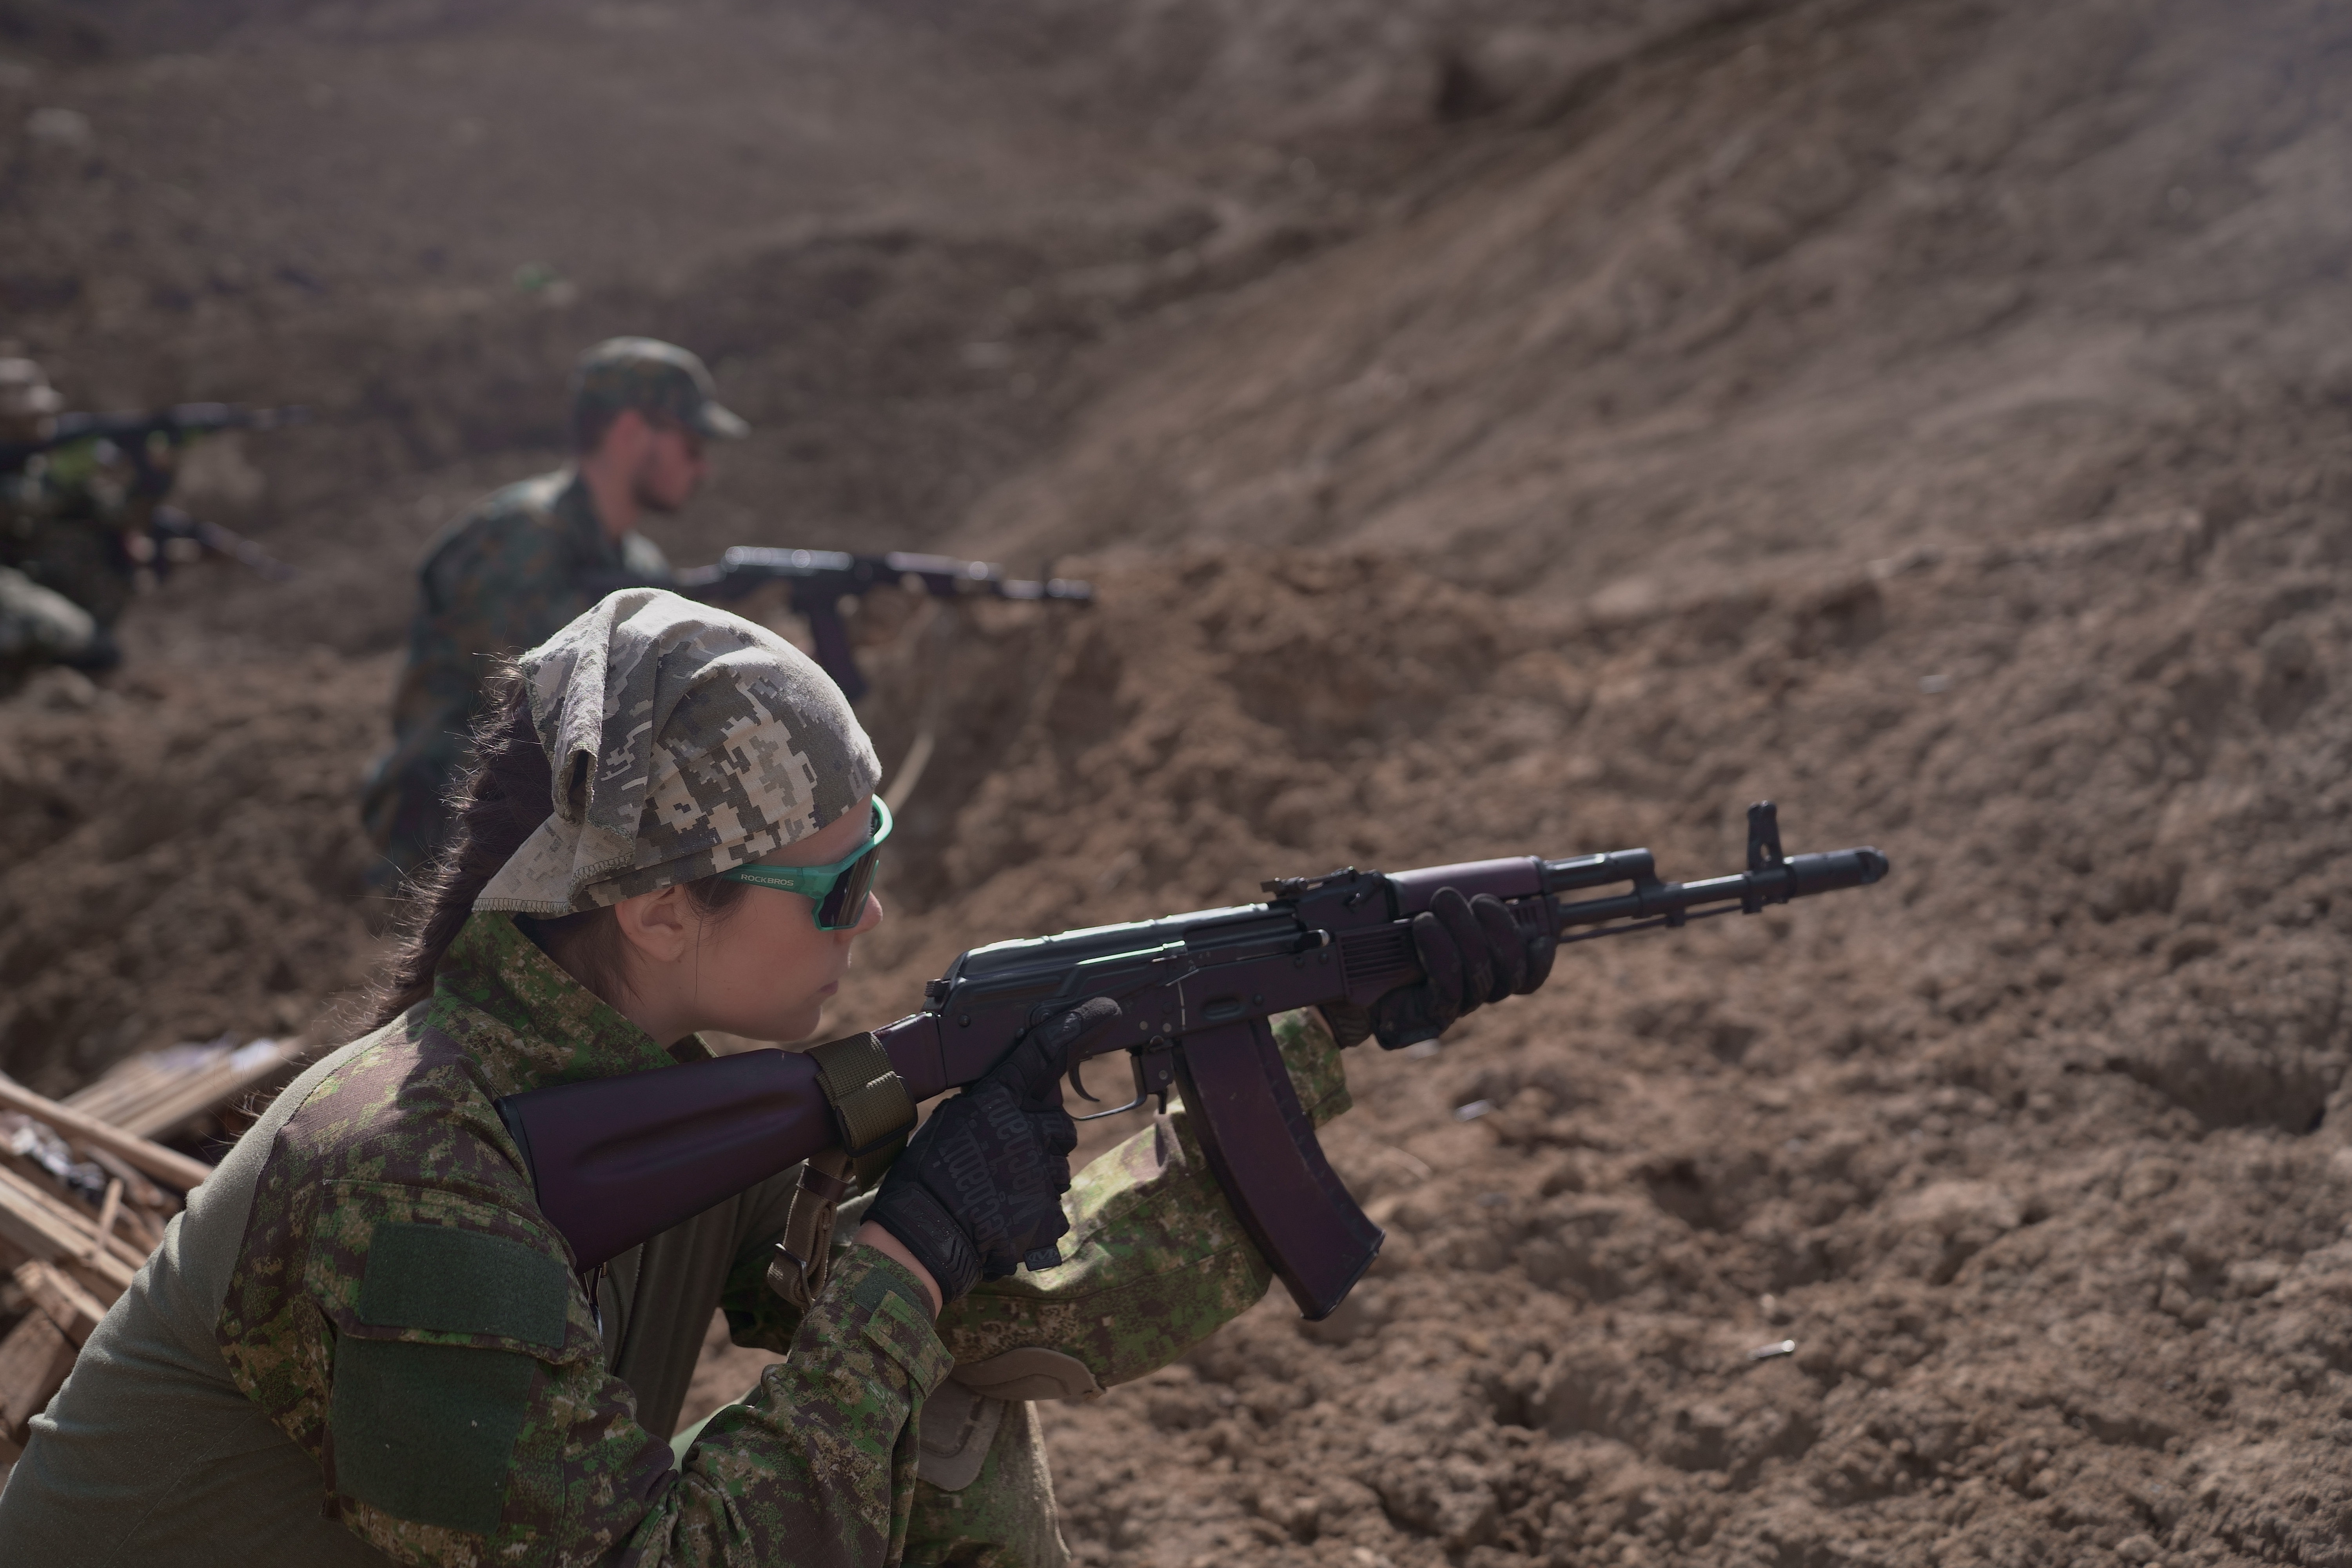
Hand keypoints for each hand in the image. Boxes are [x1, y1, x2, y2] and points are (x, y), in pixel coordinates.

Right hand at [865, 997, 1119, 1302]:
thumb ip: (988, 1104)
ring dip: (1034, 1177)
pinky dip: (1034, 1214)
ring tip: (994, 1193)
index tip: (1106, 1008)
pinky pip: (1054, 1207)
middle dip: (1039, 1140)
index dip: (1077, 1024)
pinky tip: (1004, 1217)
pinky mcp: (1051, 1212)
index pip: (1043, 1050)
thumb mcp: (950, 1119)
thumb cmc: (926, 1174)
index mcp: (999, 1099)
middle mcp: (1028, 1128)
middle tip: (1001, 1161)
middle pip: (1059, 1125)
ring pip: (1057, 1167)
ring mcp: (1043, 1172)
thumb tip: (1008, 1100)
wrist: (923, 1234)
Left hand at [1327, 888, 1554, 1049]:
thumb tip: (1484, 884)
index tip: (1542, 931)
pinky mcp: (1428, 1017)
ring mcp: (1454, 1008)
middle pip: (1509, 971)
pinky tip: (1425, 926)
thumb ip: (1458, 900)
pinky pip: (1449, 990)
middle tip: (1469, 895)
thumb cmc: (1385, 934)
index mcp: (1486, 968)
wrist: (1342, 970)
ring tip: (1437, 902)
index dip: (1540, 958)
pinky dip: (1439, 953)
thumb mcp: (1423, 908)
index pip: (1527, 975)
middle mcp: (1476, 992)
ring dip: (1463, 932)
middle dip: (1497, 925)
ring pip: (1481, 975)